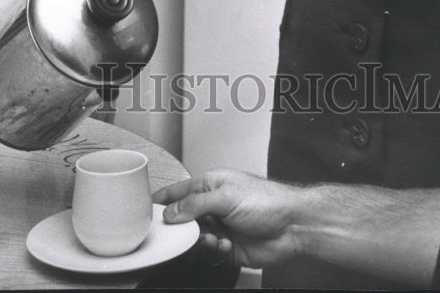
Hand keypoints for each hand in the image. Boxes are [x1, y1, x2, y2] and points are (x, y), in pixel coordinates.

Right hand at [154, 169, 302, 268]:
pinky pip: (209, 254)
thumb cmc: (267, 201)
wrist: (293, 226)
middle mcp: (214, 206)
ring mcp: (221, 227)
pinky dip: (214, 253)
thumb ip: (195, 205)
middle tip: (183, 234)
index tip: (146, 208)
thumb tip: (172, 213)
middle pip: (184, 220)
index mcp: (211, 185)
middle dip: (182, 229)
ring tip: (213, 239)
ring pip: (195, 240)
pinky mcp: (228, 248)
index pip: (179, 191)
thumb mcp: (226, 196)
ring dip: (201, 242)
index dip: (163, 200)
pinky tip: (225, 246)